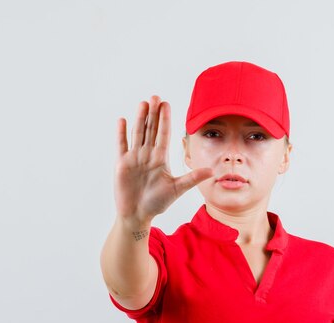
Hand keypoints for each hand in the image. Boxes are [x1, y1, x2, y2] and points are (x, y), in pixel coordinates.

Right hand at [113, 95, 212, 225]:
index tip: (166, 104)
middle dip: (153, 114)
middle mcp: (147, 155)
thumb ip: (192, 178)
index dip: (165, 120)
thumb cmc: (157, 203)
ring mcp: (134, 158)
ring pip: (137, 134)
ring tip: (143, 103)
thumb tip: (211, 171)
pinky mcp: (121, 164)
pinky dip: (121, 134)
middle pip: (150, 130)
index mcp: (160, 158)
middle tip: (156, 97)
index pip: (163, 134)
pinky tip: (123, 120)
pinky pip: (121, 145)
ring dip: (140, 119)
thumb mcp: (177, 189)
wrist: (138, 214)